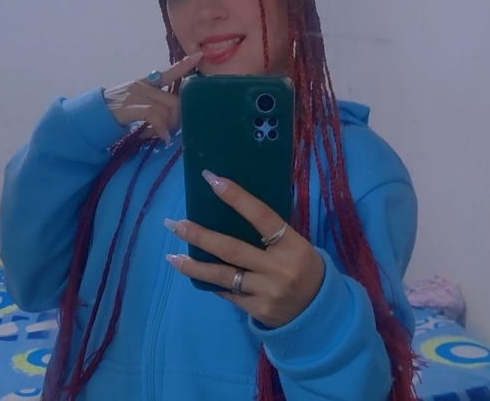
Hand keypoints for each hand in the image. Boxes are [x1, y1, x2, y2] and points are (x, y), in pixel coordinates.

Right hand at [103, 53, 201, 143]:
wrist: (89, 117)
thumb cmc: (113, 113)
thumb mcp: (135, 103)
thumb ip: (153, 104)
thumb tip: (172, 117)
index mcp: (145, 82)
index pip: (168, 72)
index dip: (184, 65)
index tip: (199, 56)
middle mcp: (142, 85)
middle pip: (174, 100)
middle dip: (177, 119)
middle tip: (170, 131)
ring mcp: (135, 95)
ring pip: (167, 109)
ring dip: (168, 127)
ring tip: (160, 136)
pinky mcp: (130, 107)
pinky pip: (155, 117)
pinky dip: (161, 129)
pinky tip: (161, 138)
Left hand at [165, 171, 324, 327]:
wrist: (319, 311)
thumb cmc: (303, 266)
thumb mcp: (295, 244)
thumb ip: (270, 232)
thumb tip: (231, 211)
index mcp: (291, 244)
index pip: (261, 215)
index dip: (236, 197)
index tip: (212, 179)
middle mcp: (278, 267)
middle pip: (232, 248)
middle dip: (199, 235)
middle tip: (174, 224)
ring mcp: (266, 291)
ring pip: (223, 275)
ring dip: (194, 265)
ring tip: (170, 257)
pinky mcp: (257, 310)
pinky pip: (228, 293)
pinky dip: (212, 282)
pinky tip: (196, 274)